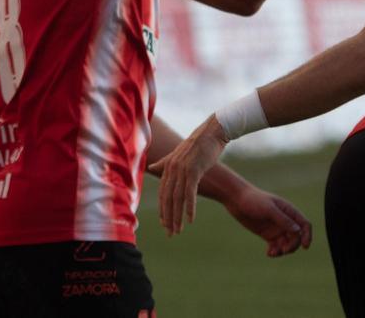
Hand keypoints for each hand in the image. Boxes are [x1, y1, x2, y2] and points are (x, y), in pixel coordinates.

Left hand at [149, 116, 228, 235]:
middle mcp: (172, 168)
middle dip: (168, 217)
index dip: (163, 210)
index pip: (162, 193)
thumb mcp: (179, 154)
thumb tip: (152, 167)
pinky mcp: (193, 170)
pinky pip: (189, 192)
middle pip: (168, 198)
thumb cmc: (198, 143)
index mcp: (168, 166)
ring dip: (177, 216)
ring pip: (177, 198)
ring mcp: (182, 169)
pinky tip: (190, 219)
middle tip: (170, 233)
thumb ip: (164, 162)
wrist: (213, 131)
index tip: (164, 224)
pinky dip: (189, 207)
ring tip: (178, 231)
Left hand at [223, 186, 312, 257]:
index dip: (307, 236)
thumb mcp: (269, 209)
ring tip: (273, 253)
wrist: (236, 200)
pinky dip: (275, 252)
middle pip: (296, 237)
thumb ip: (283, 219)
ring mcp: (276, 228)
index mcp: (288, 211)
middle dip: (292, 245)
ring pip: (286, 244)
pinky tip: (269, 253)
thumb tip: (298, 231)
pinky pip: (276, 246)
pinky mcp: (267, 234)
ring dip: (283, 251)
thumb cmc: (253, 200)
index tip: (305, 246)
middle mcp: (284, 221)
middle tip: (283, 250)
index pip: (304, 225)